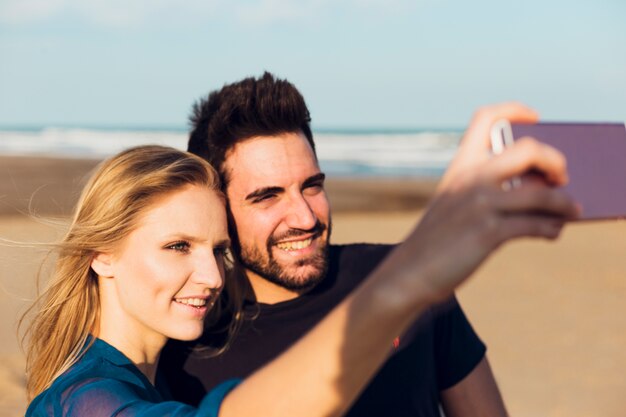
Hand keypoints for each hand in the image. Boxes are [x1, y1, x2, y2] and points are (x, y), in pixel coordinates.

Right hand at [379, 104, 579, 304]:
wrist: (411, 271)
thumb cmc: (439, 238)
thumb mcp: (455, 203)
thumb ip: (488, 189)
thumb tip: (542, 187)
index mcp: (459, 165)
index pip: (485, 118)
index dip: (514, 110)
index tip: (535, 117)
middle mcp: (470, 179)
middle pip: (528, 149)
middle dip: (554, 160)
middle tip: (561, 175)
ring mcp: (480, 205)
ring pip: (541, 193)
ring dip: (565, 203)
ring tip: (573, 210)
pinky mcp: (488, 234)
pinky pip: (535, 226)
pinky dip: (552, 229)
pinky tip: (553, 231)